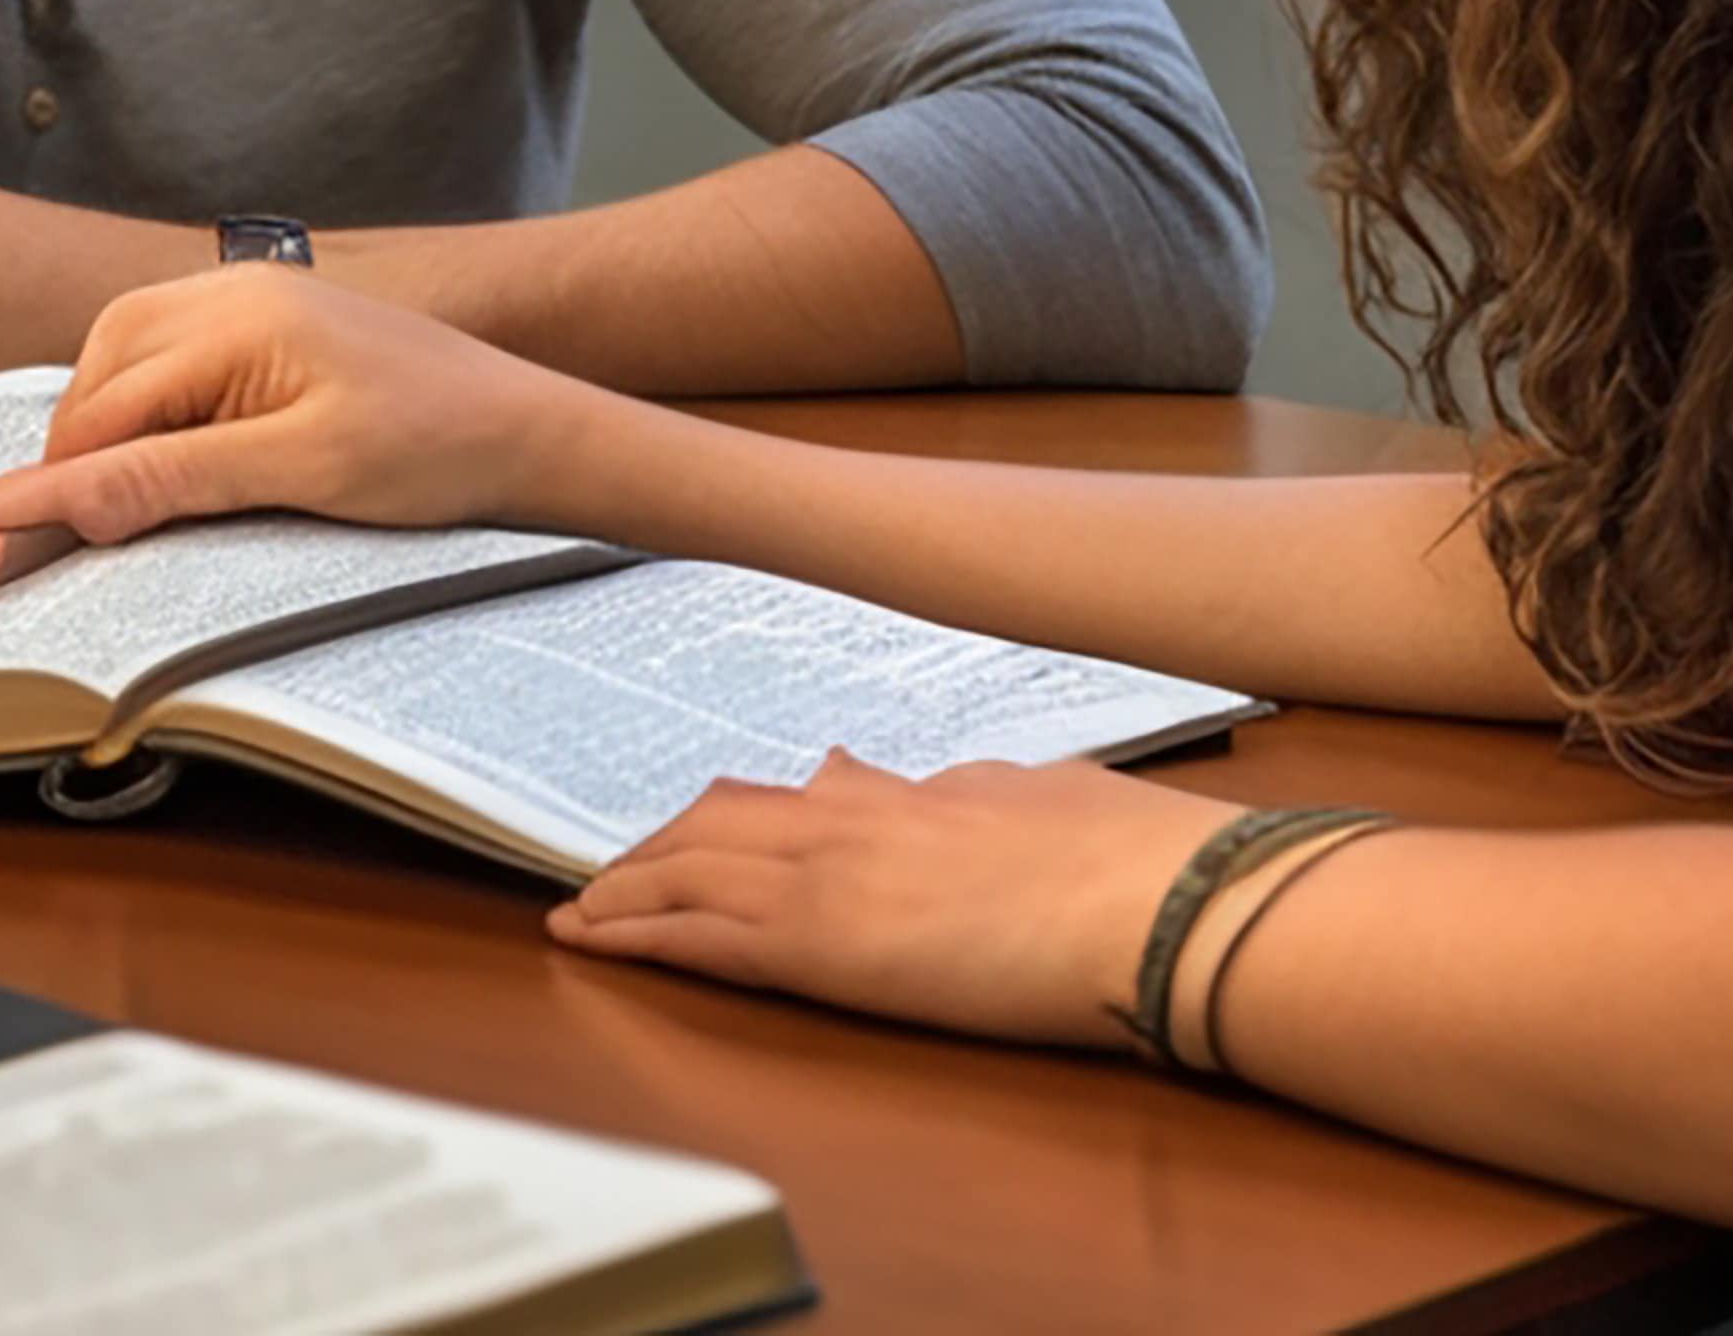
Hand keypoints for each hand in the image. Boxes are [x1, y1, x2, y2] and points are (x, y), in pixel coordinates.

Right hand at [0, 267, 589, 620]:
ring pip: (114, 383)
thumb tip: (64, 500)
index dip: (10, 507)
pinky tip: (169, 473)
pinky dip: (142, 426)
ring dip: (105, 449)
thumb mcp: (305, 476)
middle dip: (67, 476)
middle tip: (57, 557)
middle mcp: (219, 296)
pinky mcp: (260, 329)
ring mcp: (239, 305)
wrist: (537, 429)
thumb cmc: (441, 452)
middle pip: (87, 399)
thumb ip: (175, 481)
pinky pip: (160, 373)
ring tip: (128, 520)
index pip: (86, 431)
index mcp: (224, 325)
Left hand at [549, 753, 1232, 1052]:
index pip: (799, 795)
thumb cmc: (1126, 863)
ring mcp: (827, 875)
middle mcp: (854, 819)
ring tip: (582, 908)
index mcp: (914, 793)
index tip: (701, 822)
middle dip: (658, 845)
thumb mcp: (1043, 804)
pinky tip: (589, 941)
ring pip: (687, 867)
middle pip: (719, 819)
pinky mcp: (817, 943)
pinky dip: (632, 933)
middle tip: (614, 868)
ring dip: (625, 886)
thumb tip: (960, 788)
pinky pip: (695, 934)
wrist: (1149, 903)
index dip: (737, 812)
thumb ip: (984, 797)